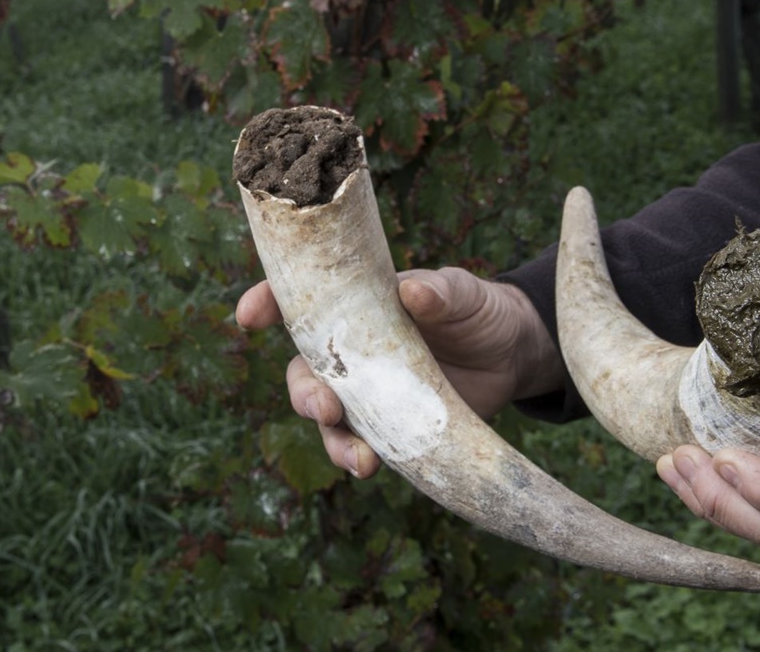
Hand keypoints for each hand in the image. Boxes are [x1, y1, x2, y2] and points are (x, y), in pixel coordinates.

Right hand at [235, 267, 567, 477]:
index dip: (267, 304)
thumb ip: (439, 291)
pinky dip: (359, 459)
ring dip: (332, 439)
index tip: (249, 315)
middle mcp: (349, 354)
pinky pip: (360, 447)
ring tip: (358, 458)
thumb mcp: (461, 293)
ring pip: (327, 420)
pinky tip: (371, 467)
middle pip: (304, 373)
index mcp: (354, 308)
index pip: (299, 303)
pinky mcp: (388, 428)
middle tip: (325, 406)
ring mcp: (366, 394)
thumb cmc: (475, 310)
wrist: (510, 356)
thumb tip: (413, 291)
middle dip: (303, 394)